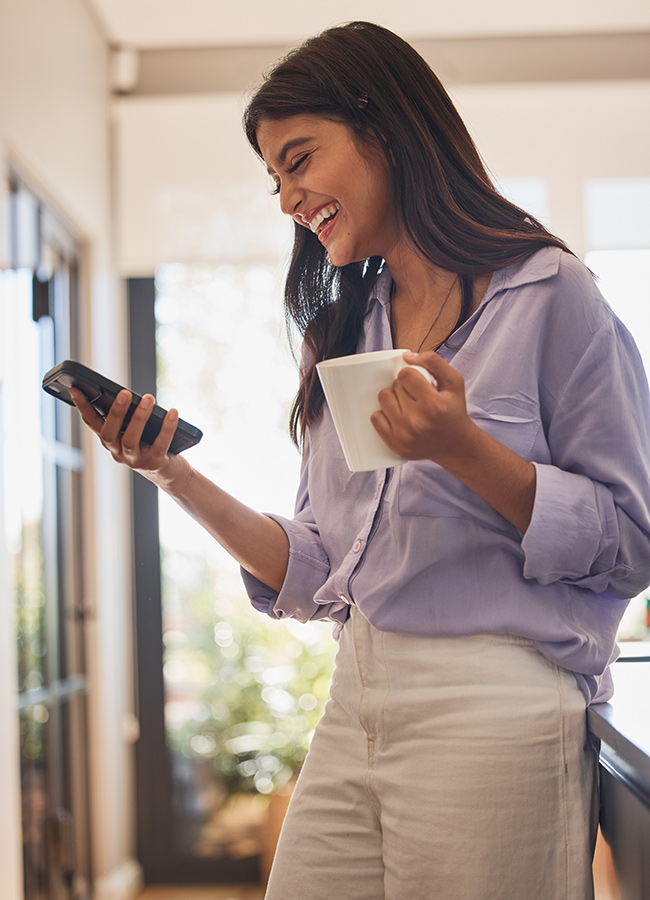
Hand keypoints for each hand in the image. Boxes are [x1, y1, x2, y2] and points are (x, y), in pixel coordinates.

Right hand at [70, 387, 189, 487]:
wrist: (170, 473)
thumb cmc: (150, 443)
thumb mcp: (135, 430)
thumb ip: (128, 416)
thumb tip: (126, 394)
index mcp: (110, 441)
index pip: (92, 423)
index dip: (82, 407)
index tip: (75, 389)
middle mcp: (118, 453)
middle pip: (110, 433)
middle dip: (115, 412)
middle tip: (124, 393)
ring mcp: (135, 460)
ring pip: (131, 440)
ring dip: (139, 418)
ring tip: (148, 398)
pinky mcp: (155, 464)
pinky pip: (160, 444)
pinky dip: (167, 428)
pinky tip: (173, 413)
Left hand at [371, 350, 476, 464]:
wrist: (456, 444)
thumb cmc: (453, 410)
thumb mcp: (454, 382)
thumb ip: (433, 362)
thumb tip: (407, 356)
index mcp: (434, 405)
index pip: (405, 375)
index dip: (411, 376)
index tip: (419, 384)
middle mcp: (419, 421)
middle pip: (394, 387)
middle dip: (404, 388)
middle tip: (417, 397)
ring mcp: (405, 435)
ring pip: (384, 399)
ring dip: (392, 398)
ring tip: (407, 405)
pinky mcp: (396, 445)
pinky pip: (376, 418)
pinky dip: (384, 414)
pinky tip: (398, 417)